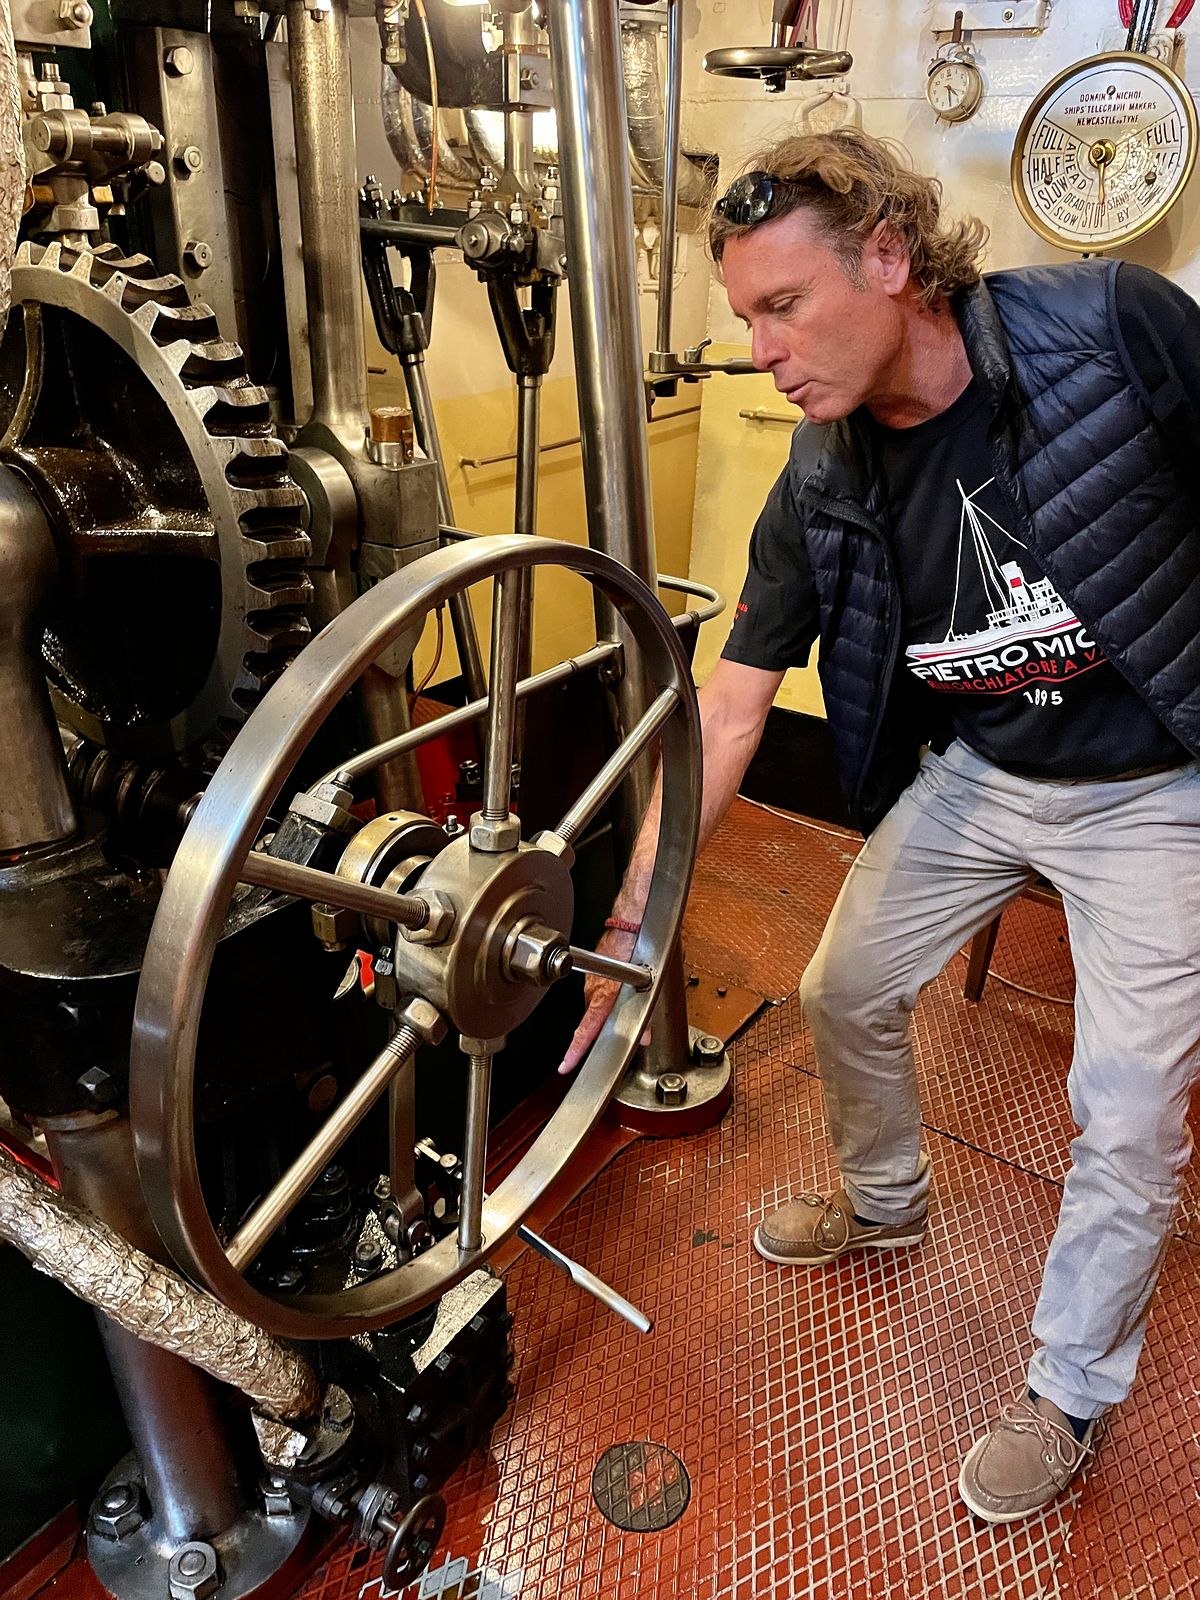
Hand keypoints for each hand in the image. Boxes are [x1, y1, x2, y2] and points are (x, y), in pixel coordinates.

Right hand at [557, 925, 642, 1074]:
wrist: (630, 921)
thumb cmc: (638, 947)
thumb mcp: (652, 987)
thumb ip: (647, 1016)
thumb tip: (645, 1037)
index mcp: (604, 994)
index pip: (586, 1029)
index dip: (576, 1049)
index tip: (567, 1064)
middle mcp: (593, 989)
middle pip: (591, 1022)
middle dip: (598, 1032)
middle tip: (605, 1043)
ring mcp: (591, 981)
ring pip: (595, 1008)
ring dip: (604, 1012)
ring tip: (619, 1010)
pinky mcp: (593, 974)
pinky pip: (597, 994)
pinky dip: (605, 998)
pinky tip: (617, 994)